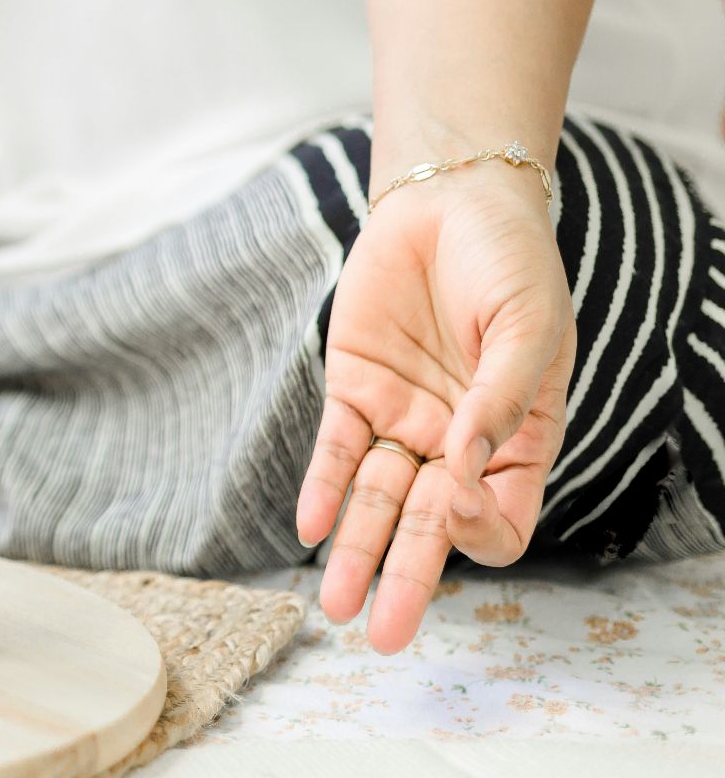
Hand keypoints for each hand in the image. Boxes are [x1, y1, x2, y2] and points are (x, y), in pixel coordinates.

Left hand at [295, 161, 573, 652]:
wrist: (452, 203)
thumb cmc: (510, 265)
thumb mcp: (529, 329)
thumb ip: (498, 401)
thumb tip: (463, 468)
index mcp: (517, 440)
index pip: (499, 518)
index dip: (480, 528)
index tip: (460, 501)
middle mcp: (456, 444)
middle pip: (428, 529)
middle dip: (405, 579)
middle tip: (381, 636)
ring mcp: (403, 419)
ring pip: (374, 501)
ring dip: (354, 551)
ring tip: (334, 605)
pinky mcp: (354, 388)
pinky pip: (335, 450)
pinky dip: (321, 486)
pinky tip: (310, 527)